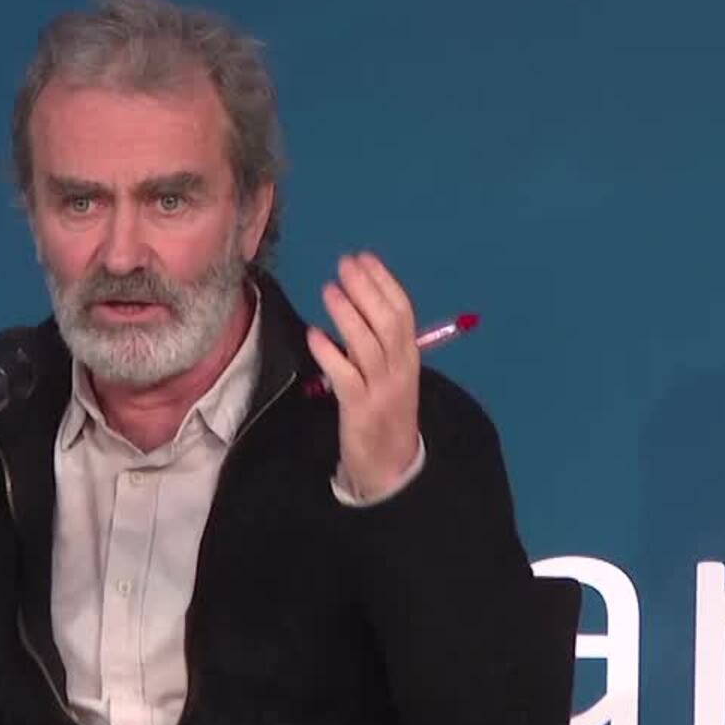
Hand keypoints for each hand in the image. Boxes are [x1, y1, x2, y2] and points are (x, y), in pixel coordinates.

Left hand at [305, 251, 420, 500]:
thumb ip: (380, 344)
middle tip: (345, 264)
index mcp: (410, 357)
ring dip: (348, 314)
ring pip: (367, 345)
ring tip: (329, 289)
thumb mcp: (392, 375)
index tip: (364, 257)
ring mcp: (381, 390)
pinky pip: (345, 377)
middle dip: (367, 289)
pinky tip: (315, 334)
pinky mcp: (360, 410)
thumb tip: (359, 304)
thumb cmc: (387, 413)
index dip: (384, 282)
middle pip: (387, 322)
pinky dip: (330, 353)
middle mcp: (400, 369)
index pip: (402, 311)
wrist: (391, 467)